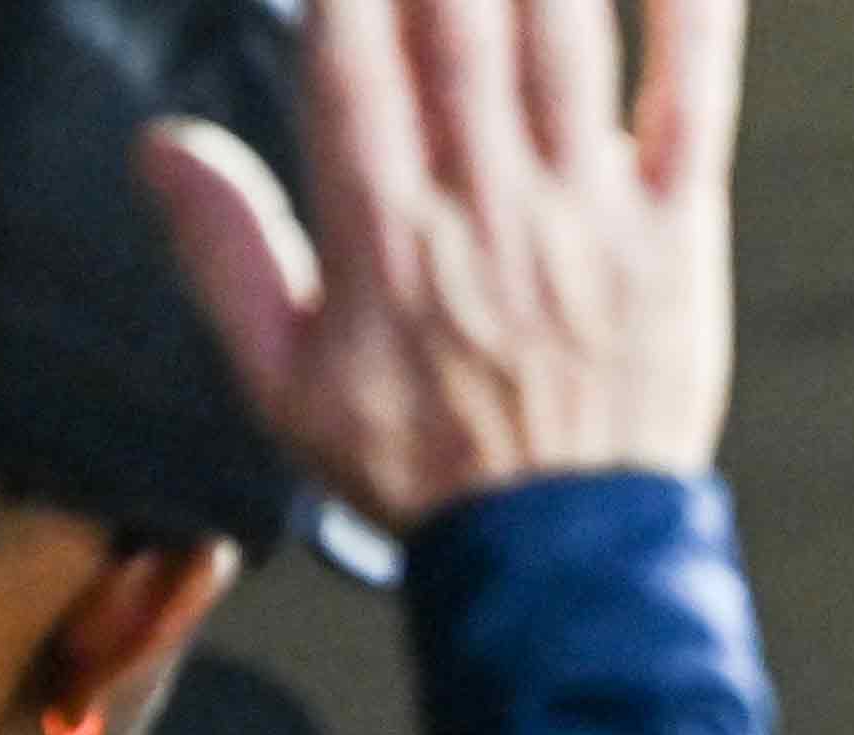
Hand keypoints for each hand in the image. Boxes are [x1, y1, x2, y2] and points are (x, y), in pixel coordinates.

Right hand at [137, 0, 745, 531]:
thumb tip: (162, 146)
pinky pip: (692, 103)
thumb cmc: (428, 471)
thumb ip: (222, 254)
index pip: (352, 50)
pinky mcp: (678, 235)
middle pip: (458, 19)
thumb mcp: (283, 384)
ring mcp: (589, 216)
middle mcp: (487, 207)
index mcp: (383, 232)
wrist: (561, 562)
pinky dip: (689, 16)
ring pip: (564, 37)